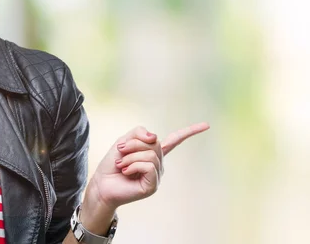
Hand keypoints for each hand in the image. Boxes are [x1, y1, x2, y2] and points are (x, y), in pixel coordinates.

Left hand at [81, 122, 208, 231]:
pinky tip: (125, 171)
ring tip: (121, 165)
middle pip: (154, 142)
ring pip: (150, 154)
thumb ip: (139, 133)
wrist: (102, 184)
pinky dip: (133, 165)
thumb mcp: (124, 141)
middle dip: (133, 144)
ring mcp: (157, 175)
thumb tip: (156, 137)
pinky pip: (148, 166)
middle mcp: (159, 163)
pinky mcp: (153, 185)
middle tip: (120, 152)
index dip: (191, 131)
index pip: (175, 140)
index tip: (207, 125)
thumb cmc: (113, 163)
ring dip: (130, 156)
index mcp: (154, 152)